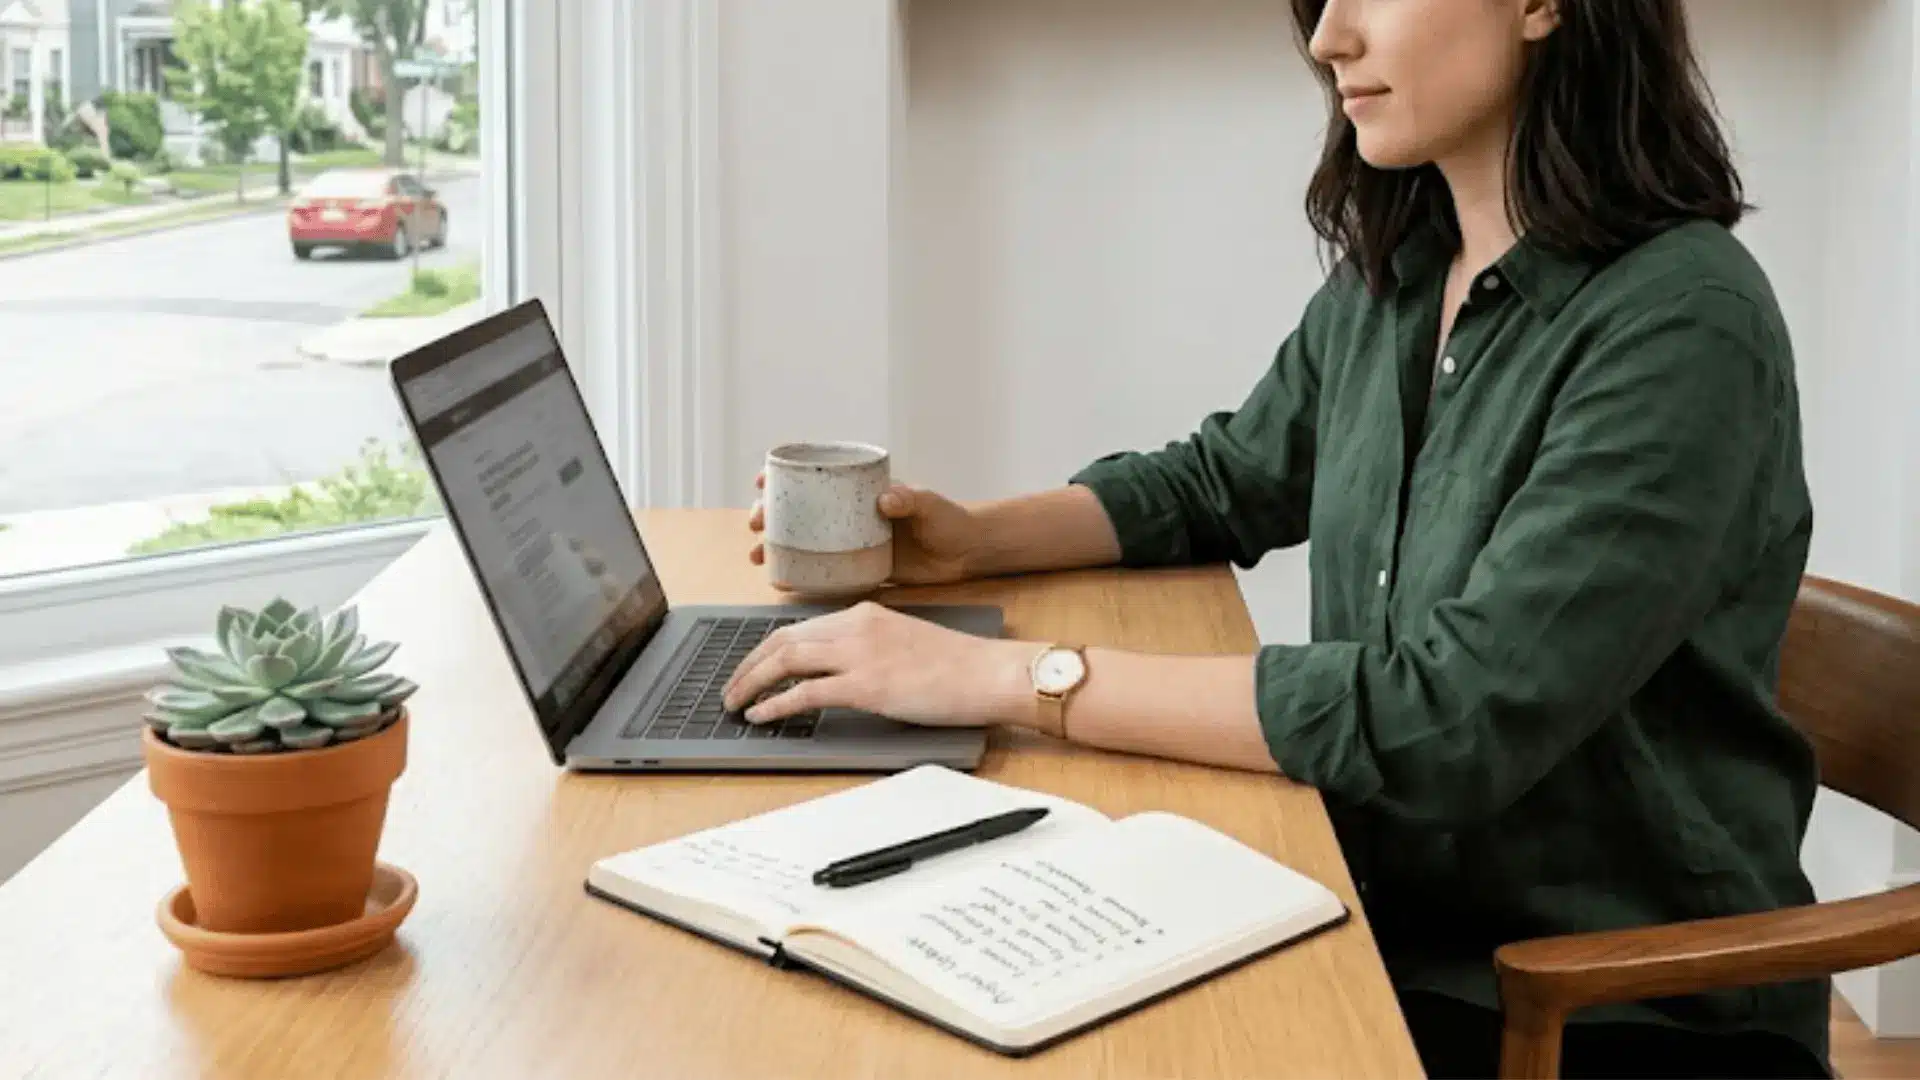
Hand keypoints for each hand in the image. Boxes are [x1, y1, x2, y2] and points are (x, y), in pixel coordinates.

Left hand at [721, 602, 1034, 727]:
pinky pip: (806, 693)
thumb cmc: (958, 665)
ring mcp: (860, 654)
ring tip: (735, 703)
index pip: (799, 627)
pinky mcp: (867, 685)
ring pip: (785, 660)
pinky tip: (761, 715)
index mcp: (864, 612)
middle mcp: (856, 625)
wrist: (990, 672)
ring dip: (751, 683)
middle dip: (747, 665)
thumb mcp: (902, 642)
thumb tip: (835, 674)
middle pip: (781, 639)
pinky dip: (776, 704)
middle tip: (730, 689)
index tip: (750, 667)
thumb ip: (867, 649)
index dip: (765, 649)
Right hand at [746, 473, 982, 584]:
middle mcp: (850, 516)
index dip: (783, 476)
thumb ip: (910, 499)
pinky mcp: (859, 569)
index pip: (815, 477)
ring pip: (803, 541)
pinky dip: (799, 575)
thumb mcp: (929, 504)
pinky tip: (781, 581)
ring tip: (758, 555)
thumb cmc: (950, 520)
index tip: (761, 480)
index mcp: (861, 492)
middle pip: (799, 510)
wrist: (967, 555)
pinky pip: (823, 572)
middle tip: (756, 523)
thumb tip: (887, 498)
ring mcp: (852, 543)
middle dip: (769, 514)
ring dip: (776, 546)